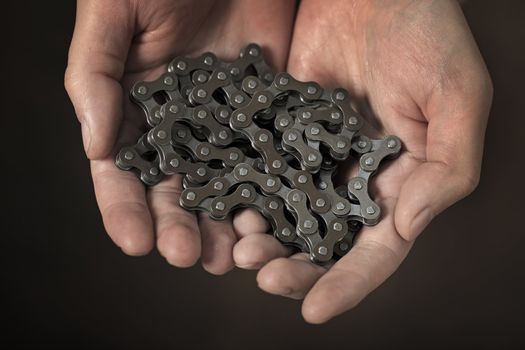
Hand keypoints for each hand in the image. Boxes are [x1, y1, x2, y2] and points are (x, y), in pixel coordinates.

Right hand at [65, 0, 295, 272]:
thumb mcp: (113, 13)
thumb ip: (95, 76)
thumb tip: (94, 148)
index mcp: (137, 107)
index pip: (123, 169)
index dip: (124, 208)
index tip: (135, 242)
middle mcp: (181, 125)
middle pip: (176, 188)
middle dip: (179, 226)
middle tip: (188, 256)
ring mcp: (227, 122)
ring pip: (224, 185)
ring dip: (225, 223)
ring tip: (233, 256)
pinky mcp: (268, 112)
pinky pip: (269, 157)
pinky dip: (271, 190)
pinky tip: (274, 218)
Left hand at [232, 0, 492, 322]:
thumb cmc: (427, 32)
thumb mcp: (456, 97)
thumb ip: (447, 167)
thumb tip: (411, 226)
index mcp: (400, 182)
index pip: (376, 249)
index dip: (347, 284)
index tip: (312, 311)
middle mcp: (354, 178)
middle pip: (322, 241)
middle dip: (293, 267)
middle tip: (261, 273)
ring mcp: (314, 156)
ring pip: (285, 213)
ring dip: (262, 237)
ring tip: (239, 246)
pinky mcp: (281, 130)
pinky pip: (259, 169)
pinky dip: (243, 191)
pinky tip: (224, 205)